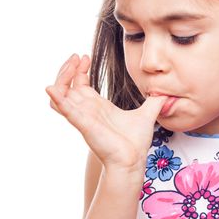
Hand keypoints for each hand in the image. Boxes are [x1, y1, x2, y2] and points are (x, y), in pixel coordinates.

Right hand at [46, 54, 167, 171]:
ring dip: (61, 78)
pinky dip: (57, 98)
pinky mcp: (82, 123)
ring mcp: (82, 116)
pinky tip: (52, 87)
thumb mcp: (147, 115)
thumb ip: (154, 102)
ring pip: (60, 94)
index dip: (79, 69)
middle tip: (77, 56)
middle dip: (68, 69)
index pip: (80, 83)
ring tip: (70, 65)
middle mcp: (86, 110)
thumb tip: (166, 93)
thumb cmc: (135, 143)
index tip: (85, 56)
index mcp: (97, 106)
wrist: (133, 161)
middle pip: (66, 85)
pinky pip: (64, 109)